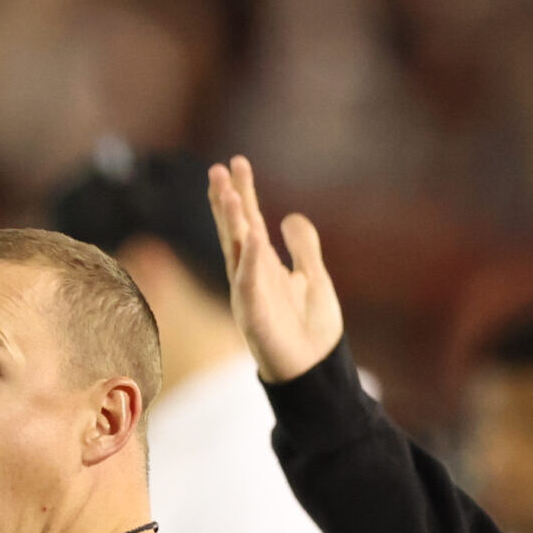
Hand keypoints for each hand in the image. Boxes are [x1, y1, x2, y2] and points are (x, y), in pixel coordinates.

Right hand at [205, 155, 341, 382]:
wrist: (314, 370)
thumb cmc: (310, 330)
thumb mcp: (312, 277)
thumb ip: (303, 248)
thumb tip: (291, 217)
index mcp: (262, 266)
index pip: (247, 222)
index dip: (242, 192)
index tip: (236, 162)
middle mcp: (249, 276)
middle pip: (234, 229)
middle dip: (226, 199)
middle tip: (218, 168)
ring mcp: (248, 294)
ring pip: (235, 250)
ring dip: (230, 222)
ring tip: (227, 191)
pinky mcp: (253, 315)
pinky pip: (249, 282)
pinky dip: (249, 259)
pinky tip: (251, 234)